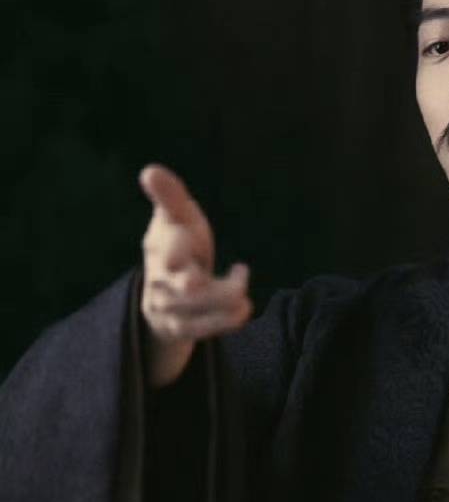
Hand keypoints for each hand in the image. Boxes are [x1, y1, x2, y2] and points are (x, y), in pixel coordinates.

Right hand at [138, 164, 251, 386]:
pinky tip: (245, 307)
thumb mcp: (177, 218)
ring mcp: (170, 307)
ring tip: (242, 284)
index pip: (167, 248)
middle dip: (191, 285)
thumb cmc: (178, 243)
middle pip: (178, 286)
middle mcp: (162, 280)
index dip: (175, 251)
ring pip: (196, 309)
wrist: (163, 289)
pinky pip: (203, 330)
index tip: (182, 256)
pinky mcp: (181, 329)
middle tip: (199, 282)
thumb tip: (150, 171)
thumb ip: (169, 196)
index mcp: (160, 247)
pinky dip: (226, 320)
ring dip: (223, 298)